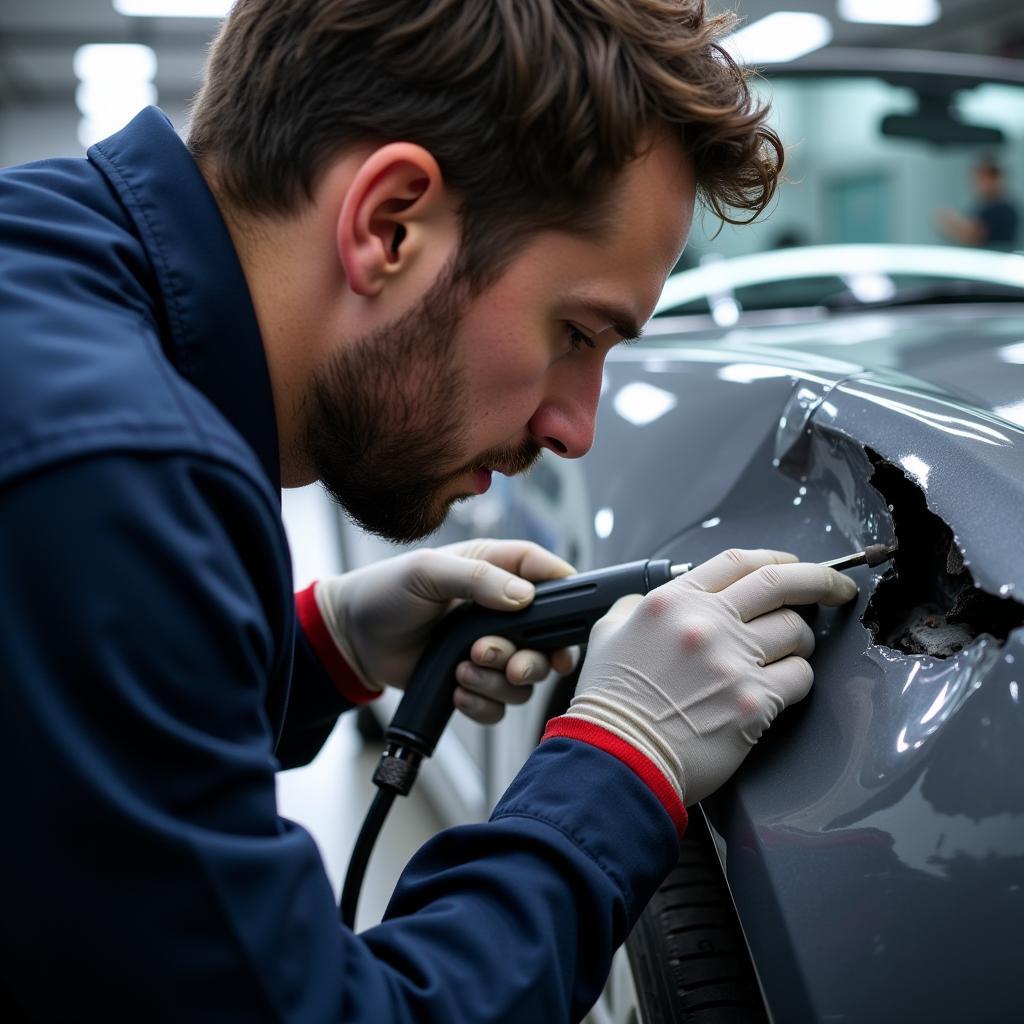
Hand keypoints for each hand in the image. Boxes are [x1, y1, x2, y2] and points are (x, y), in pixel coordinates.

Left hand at [314, 540, 576, 723]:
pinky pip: (501, 705)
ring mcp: (490, 648)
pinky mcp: (474, 681)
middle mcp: (501, 612)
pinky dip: (482, 703)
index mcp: (496, 570)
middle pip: (549, 639)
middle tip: (497, 658)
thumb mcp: (428, 571)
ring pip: (526, 678)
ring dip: (498, 682)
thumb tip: (523, 597)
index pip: (548, 573)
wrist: (354, 638)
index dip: (566, 591)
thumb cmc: (387, 591)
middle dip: (532, 657)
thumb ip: (477, 579)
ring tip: (461, 671)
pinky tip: (455, 690)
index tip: (570, 613)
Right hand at [563, 549, 857, 804]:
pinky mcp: (754, 702)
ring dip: (799, 641)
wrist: (618, 758)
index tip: (792, 565)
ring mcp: (733, 662)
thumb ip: (638, 608)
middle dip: (820, 580)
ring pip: (796, 632)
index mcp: (673, 602)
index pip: (738, 561)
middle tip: (837, 588)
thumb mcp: (609, 635)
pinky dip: (796, 679)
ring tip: (785, 655)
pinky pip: (799, 677)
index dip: (775, 557)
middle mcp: (706, 623)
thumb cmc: (610, 704)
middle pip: (782, 582)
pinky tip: (778, 688)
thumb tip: (656, 602)